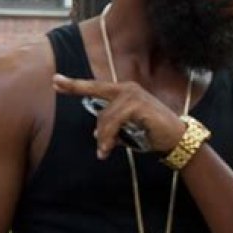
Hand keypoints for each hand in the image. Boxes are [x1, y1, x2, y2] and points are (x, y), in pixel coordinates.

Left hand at [53, 75, 185, 158]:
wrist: (177, 138)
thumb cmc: (153, 133)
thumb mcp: (128, 129)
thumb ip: (112, 128)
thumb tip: (95, 134)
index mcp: (124, 91)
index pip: (96, 86)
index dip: (75, 84)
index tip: (55, 81)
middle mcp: (127, 88)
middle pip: (97, 102)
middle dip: (90, 115)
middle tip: (82, 124)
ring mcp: (132, 94)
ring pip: (105, 117)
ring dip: (103, 138)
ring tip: (105, 152)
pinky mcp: (137, 105)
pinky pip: (114, 122)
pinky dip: (109, 136)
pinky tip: (109, 147)